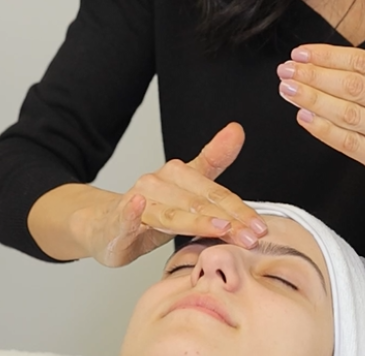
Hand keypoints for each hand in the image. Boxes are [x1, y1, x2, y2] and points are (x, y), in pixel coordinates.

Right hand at [79, 123, 267, 266]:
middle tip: (251, 236)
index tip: (260, 226)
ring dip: (196, 221)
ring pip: (171, 214)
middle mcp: (159, 183)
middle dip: (229, 221)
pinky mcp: (117, 221)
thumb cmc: (151, 208)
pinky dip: (130, 212)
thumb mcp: (186, 186)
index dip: (240, 210)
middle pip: (200, 204)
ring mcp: (137, 200)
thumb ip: (213, 159)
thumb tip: (237, 129)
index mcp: (178, 175)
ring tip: (220, 228)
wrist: (104, 222)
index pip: (216, 193)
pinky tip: (136, 206)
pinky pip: (125, 216)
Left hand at [277, 12, 364, 203]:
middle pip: (352, 86)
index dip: (328, 56)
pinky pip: (349, 143)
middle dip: (314, 76)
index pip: (364, 62)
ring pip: (347, 114)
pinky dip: (323, 130)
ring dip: (313, 99)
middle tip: (286, 69)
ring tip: (288, 89)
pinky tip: (304, 116)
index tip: (301, 53)